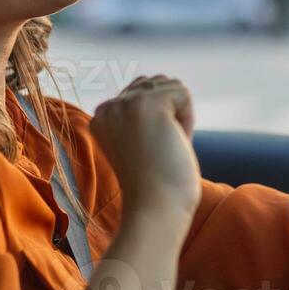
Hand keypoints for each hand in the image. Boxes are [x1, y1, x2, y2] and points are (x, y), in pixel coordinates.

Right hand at [89, 75, 200, 221]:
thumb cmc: (156, 184)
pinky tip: (174, 144)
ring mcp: (125, 103)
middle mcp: (108, 107)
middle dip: (170, 115)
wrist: (155, 208)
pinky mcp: (147, 104)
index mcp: (101, 117)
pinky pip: (183, 94)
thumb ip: (142, 113)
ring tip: (165, 147)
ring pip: (171, 86)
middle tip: (159, 151)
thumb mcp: (140, 141)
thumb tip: (161, 81)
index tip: (149, 153)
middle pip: (157, 85)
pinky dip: (188, 120)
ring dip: (179, 117)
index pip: (143, 93)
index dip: (158, 122)